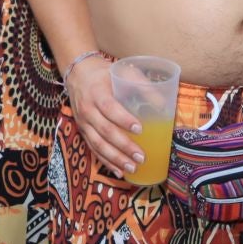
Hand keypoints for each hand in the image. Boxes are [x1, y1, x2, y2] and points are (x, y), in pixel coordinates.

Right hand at [64, 55, 145, 177]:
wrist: (79, 75)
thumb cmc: (106, 74)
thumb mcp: (124, 72)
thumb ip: (143, 85)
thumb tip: (163, 105)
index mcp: (97, 93)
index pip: (109, 108)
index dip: (123, 119)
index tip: (140, 129)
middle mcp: (88, 110)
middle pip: (105, 131)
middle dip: (124, 146)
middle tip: (141, 156)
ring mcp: (84, 123)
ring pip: (98, 144)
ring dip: (116, 159)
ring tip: (132, 168)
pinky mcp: (83, 132)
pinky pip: (94, 150)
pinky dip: (106, 162)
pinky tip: (119, 171)